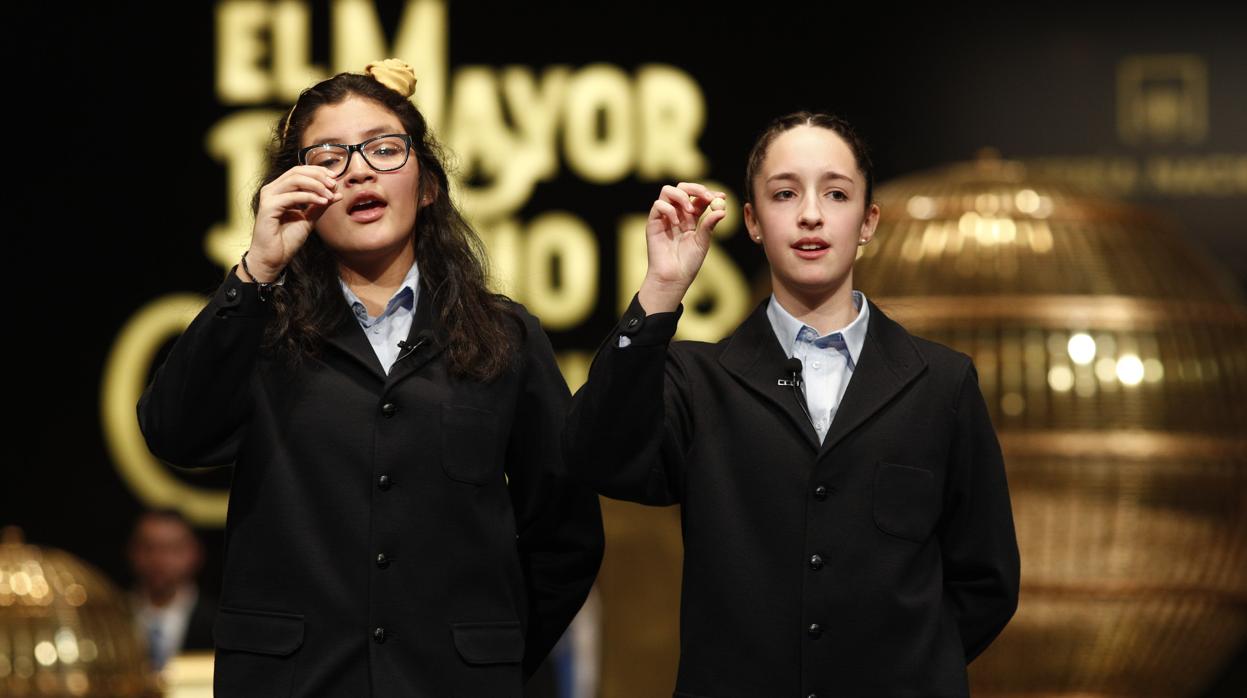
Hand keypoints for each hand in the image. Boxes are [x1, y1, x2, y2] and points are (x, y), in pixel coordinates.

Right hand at [241, 165, 342, 281]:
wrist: (273, 258)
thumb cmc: (287, 240)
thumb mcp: (309, 219)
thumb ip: (320, 205)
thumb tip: (337, 193)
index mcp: (280, 190)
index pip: (299, 171)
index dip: (318, 171)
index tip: (334, 178)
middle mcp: (272, 190)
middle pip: (296, 171)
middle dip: (318, 176)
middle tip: (333, 185)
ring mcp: (268, 197)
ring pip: (295, 180)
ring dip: (316, 186)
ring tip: (329, 196)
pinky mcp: (268, 207)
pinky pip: (292, 196)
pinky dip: (309, 197)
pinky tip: (322, 202)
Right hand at [637, 182, 726, 313]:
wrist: (673, 278)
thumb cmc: (688, 263)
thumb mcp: (703, 242)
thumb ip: (709, 225)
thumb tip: (722, 209)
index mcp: (691, 218)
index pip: (699, 197)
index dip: (709, 193)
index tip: (722, 196)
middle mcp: (677, 214)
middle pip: (682, 188)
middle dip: (696, 188)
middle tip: (707, 197)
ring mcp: (664, 217)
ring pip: (668, 191)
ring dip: (682, 196)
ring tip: (690, 211)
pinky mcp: (653, 223)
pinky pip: (658, 205)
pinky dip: (669, 209)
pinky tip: (676, 223)